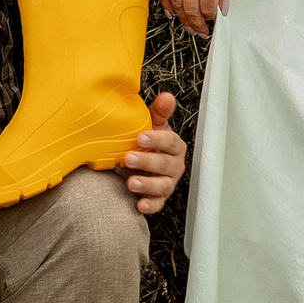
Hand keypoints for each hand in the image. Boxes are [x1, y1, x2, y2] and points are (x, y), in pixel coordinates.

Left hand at [122, 92, 186, 215]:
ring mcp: (167, 183)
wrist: (137, 163)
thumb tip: (167, 96)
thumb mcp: (151, 125)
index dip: (156, 140)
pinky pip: (157, 204)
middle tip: (128, 158)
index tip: (140, 137)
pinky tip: (139, 204)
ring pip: (163, 186)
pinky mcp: (158, 198)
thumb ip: (158, 112)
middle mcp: (174, 165)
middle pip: (165, 164)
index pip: (170, 142)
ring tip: (130, 182)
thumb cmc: (146, 142)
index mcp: (174, 146)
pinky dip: (150, 205)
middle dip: (147, 162)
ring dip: (147, 184)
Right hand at [159, 0, 236, 35]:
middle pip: (190, 10)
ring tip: (188, 26)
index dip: (211, 18)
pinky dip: (166, 3)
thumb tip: (223, 8)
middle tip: (201, 33)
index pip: (207, 7)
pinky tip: (170, 13)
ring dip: (182, 18)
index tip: (214, 22)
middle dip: (196, 24)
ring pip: (176, 3)